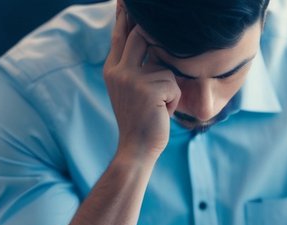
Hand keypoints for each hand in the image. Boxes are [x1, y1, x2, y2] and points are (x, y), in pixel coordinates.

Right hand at [104, 3, 179, 162]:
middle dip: (155, 33)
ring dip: (169, 84)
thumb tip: (148, 38)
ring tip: (161, 104)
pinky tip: (163, 112)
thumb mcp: (133, 89)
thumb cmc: (142, 120)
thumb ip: (136, 65)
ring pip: (163, 63)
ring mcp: (131, 78)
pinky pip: (172, 82)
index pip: (121, 34)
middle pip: (141, 35)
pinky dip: (174, 99)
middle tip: (158, 20)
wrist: (137, 148)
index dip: (125, 15)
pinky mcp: (147, 88)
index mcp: (112, 69)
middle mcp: (118, 70)